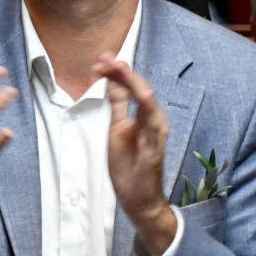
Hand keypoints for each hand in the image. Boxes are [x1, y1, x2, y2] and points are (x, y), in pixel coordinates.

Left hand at [98, 54, 177, 255]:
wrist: (137, 197)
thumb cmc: (128, 164)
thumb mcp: (116, 129)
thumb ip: (117, 106)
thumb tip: (110, 83)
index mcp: (142, 116)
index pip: (130, 88)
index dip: (116, 72)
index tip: (100, 60)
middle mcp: (153, 121)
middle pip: (140, 89)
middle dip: (122, 72)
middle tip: (105, 58)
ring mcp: (155, 134)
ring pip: (148, 103)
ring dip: (134, 83)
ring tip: (121, 67)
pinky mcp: (154, 149)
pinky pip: (153, 128)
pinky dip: (150, 111)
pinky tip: (144, 97)